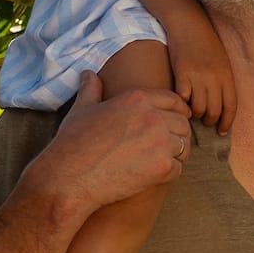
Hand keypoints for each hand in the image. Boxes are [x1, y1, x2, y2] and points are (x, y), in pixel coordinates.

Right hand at [17, 70, 190, 215]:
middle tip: (167, 146)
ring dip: (175, 154)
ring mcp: (160, 142)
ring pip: (184, 146)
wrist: (69, 178)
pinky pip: (179, 168)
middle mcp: (152, 116)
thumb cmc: (73, 143)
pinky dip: (169, 173)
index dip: (179, 110)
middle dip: (178, 134)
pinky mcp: (162, 167)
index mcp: (137, 99)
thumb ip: (91, 89)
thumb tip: (88, 74)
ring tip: (159, 160)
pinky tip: (153, 175)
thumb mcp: (82, 109)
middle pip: (183, 123)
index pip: (174, 100)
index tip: (179, 118)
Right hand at [164, 10, 236, 130]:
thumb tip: (221, 105)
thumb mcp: (222, 61)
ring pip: (198, 108)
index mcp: (227, 75)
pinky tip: (181, 103)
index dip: (227, 121)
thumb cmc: (206, 43)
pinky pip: (182, 98)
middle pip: (214, 110)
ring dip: (195, 114)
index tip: (222, 131)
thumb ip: (223, 81)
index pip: (231, 106)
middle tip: (205, 121)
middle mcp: (214, 78)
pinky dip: (182, 104)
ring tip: (193, 111)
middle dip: (210, 121)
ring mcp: (198, 76)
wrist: (188, 24)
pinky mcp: (181, 74)